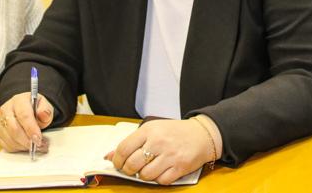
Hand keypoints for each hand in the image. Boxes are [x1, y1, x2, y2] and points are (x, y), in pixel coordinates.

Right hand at [0, 92, 54, 152]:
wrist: (24, 109)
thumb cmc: (34, 108)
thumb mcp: (44, 105)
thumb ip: (46, 110)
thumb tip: (43, 114)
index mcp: (18, 101)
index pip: (23, 115)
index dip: (31, 128)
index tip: (38, 138)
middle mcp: (6, 110)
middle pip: (14, 129)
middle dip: (27, 140)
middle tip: (38, 144)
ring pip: (10, 139)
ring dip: (24, 146)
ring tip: (35, 146)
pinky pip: (6, 145)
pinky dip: (18, 148)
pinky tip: (26, 146)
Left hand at [106, 116, 221, 184]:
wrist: (202, 134)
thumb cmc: (175, 132)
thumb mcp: (153, 130)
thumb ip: (132, 143)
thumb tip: (108, 156)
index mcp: (149, 130)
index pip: (124, 149)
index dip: (117, 160)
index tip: (118, 164)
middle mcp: (159, 142)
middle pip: (132, 164)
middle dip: (128, 170)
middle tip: (131, 169)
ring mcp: (170, 155)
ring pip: (145, 175)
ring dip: (144, 176)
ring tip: (148, 169)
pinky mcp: (180, 167)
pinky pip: (161, 181)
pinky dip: (158, 179)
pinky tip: (161, 171)